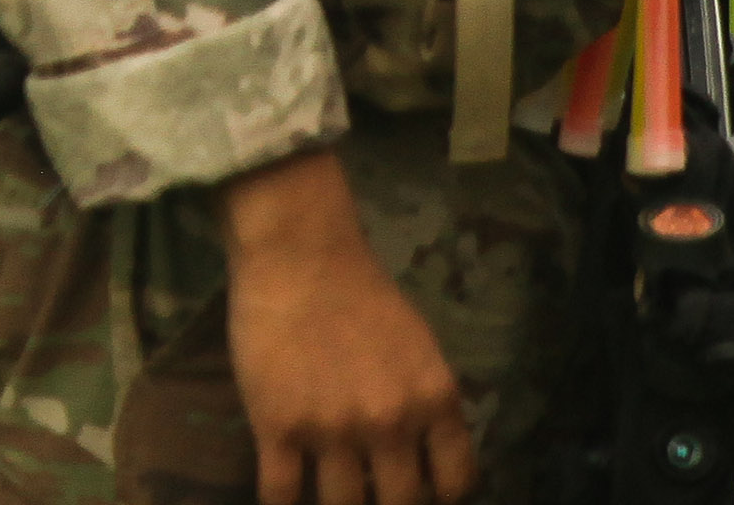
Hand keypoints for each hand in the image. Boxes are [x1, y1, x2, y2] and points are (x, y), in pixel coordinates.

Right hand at [221, 150, 476, 504]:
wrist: (297, 252)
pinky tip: (280, 501)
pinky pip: (280, 494)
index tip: (420, 492)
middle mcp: (391, 423)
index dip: (439, 497)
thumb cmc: (361, 292)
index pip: (455, 483)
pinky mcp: (278, 425)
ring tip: (328, 494)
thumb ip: (427, 402)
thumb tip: (424, 454)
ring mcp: (332, 428)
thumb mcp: (420, 348)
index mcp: (434, 400)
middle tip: (371, 494)